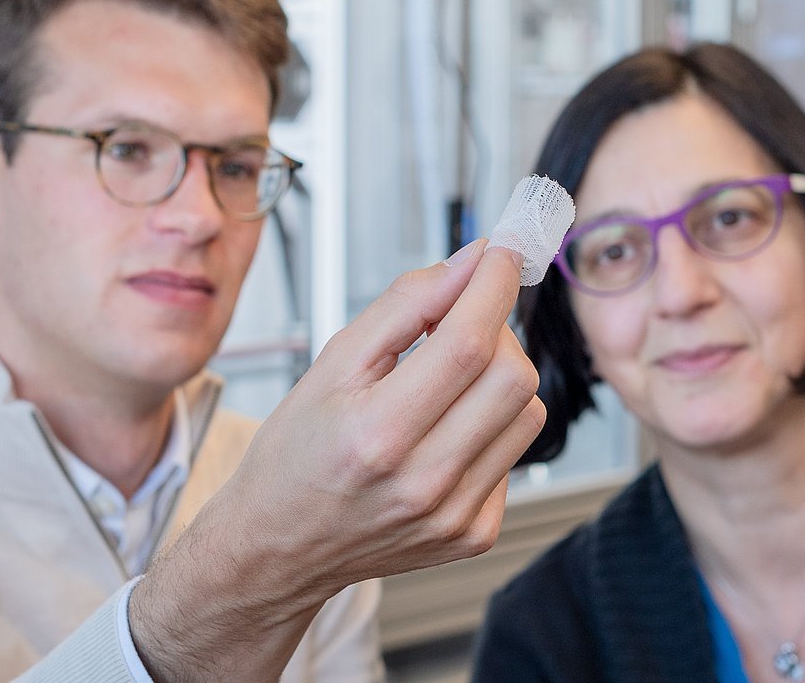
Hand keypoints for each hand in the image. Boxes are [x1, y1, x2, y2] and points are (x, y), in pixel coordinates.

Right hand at [131, 241, 544, 679]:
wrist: (278, 548)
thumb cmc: (294, 456)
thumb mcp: (330, 364)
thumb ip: (405, 305)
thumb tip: (470, 262)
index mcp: (377, 434)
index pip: (468, 343)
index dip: (493, 287)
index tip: (499, 256)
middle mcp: (423, 483)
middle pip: (513, 377)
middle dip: (497, 330)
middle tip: (461, 321)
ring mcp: (454, 516)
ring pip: (526, 413)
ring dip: (499, 377)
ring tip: (448, 378)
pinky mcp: (474, 534)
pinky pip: (514, 454)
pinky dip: (491, 425)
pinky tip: (445, 429)